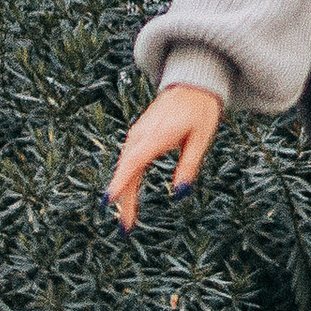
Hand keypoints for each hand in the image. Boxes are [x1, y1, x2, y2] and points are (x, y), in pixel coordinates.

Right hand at [106, 83, 225, 231]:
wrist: (192, 83)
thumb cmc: (200, 110)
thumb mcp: (201, 138)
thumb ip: (189, 165)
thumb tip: (180, 193)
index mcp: (157, 135)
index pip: (133, 163)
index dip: (120, 183)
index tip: (108, 202)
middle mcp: (143, 134)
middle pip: (127, 170)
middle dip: (123, 199)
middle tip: (125, 227)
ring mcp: (139, 133)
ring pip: (126, 165)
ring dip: (124, 190)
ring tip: (126, 216)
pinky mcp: (139, 134)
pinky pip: (129, 158)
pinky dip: (127, 177)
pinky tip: (128, 193)